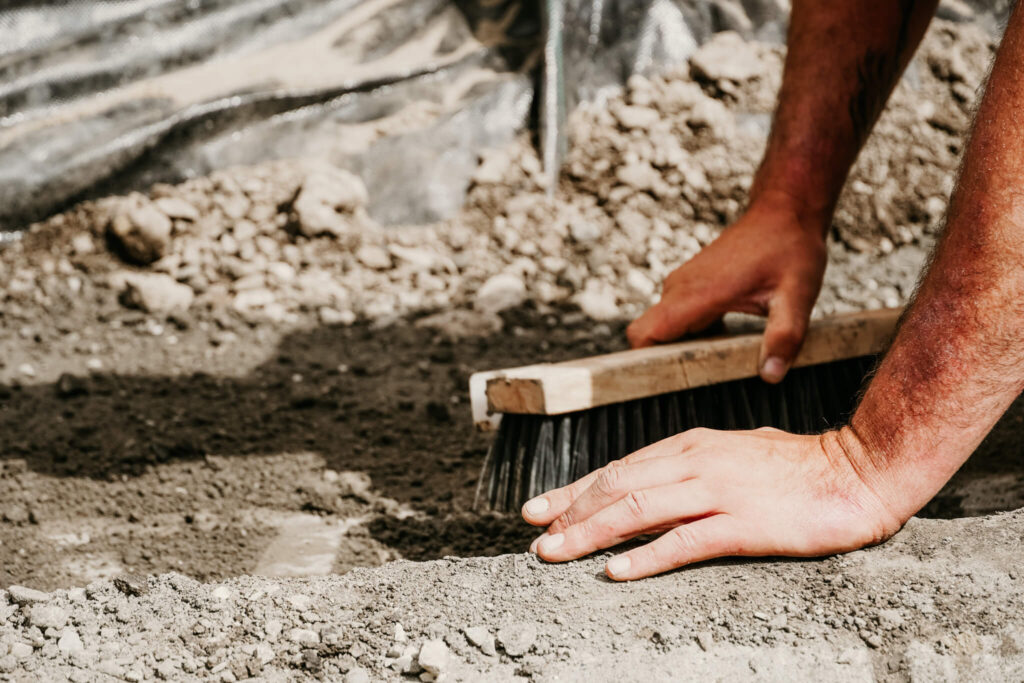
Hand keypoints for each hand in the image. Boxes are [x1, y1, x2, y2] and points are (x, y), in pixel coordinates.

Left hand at [521, 427, 904, 580]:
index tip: (542, 508)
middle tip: (534, 535)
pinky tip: (616, 571)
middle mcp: (696, 462)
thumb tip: (654, 484)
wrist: (857, 471)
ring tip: (555, 552)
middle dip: (568, 511)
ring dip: (589, 532)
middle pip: (616, 485)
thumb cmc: (798, 467)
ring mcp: (718, 490)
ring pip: (636, 509)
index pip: (619, 467)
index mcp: (691, 445)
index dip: (575, 490)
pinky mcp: (743, 523)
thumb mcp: (734, 453)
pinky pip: (683, 542)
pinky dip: (644, 557)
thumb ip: (693, 466)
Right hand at [627, 197, 827, 382]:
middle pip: (648, 337)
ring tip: (714, 370)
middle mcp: (680, 288)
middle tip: (697, 387)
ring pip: (663, 329)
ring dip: (681, 351)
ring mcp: (683, 285)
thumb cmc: (790, 247)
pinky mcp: (691, 285)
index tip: (659, 389)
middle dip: (663, 365)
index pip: (644, 335)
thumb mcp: (797, 294)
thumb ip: (784, 336)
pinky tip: (723, 346)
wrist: (785, 211)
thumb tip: (771, 375)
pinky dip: (691, 337)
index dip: (642, 365)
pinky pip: (676, 318)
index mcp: (697, 294)